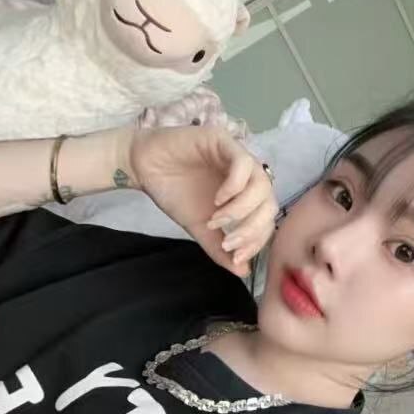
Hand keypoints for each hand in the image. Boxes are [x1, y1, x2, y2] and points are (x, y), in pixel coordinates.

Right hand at [126, 125, 278, 276]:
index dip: (256, 241)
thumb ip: (220, 248)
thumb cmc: (175, 193)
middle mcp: (248, 175)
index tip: (236, 256)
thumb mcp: (200, 227)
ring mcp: (238, 156)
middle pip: (269, 203)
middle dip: (251, 229)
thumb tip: (243, 272)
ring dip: (242, 209)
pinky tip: (217, 199)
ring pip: (261, 183)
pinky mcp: (223, 141)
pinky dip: (235, 186)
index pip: (266, 219)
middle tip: (229, 242)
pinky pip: (243, 163)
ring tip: (217, 219)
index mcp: (247, 194)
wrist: (144, 168)